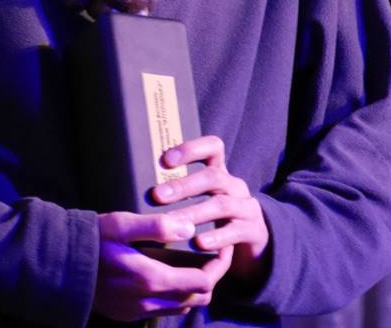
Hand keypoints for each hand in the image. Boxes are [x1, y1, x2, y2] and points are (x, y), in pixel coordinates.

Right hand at [92, 209, 232, 321]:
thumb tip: (189, 227)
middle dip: (211, 277)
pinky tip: (168, 273)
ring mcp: (137, 312)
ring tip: (193, 262)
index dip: (219, 265)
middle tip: (212, 253)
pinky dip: (175, 295)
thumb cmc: (91, 240)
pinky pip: (163, 310)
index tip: (222, 246)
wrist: (59, 266)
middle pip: (197, 298)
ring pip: (182, 306)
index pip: (203, 282)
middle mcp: (148, 302)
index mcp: (151, 279)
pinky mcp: (127, 315)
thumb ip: (157, 226)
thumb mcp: (122, 224)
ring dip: (193, 288)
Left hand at [152, 135, 270, 284]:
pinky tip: (198, 243)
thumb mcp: (202, 195)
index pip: (213, 146)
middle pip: (212, 176)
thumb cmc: (213, 213)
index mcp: (220, 170)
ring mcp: (246, 206)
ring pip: (221, 204)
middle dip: (183, 185)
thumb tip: (138, 183)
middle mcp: (234, 184)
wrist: (251, 238)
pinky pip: (234, 231)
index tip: (165, 160)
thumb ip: (179, 187)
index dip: (191, 149)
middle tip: (157, 195)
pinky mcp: (252, 230)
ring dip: (195, 213)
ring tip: (173, 222)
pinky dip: (216, 237)